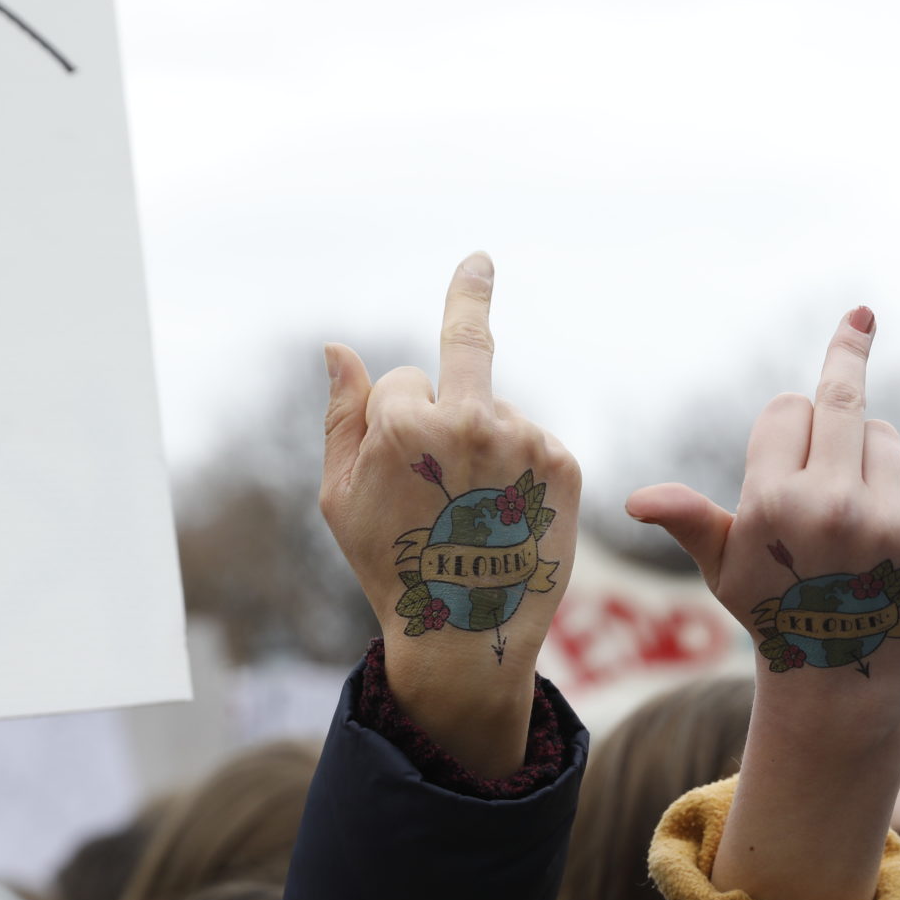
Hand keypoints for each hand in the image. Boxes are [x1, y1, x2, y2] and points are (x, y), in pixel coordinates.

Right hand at [320, 252, 579, 778]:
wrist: (468, 633)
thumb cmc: (393, 566)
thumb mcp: (341, 495)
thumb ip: (341, 415)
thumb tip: (336, 349)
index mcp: (408, 424)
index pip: (402, 380)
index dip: (393, 418)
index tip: (396, 454)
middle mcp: (473, 421)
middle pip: (466, 352)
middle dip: (469, 298)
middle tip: (482, 266)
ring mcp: (525, 441)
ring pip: (495, 410)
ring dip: (482, 440)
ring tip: (473, 511)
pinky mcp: (563, 464)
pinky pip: (530, 440)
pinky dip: (516, 466)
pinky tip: (503, 514)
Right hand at [627, 307, 899, 899]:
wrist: (849, 695)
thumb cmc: (775, 628)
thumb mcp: (726, 578)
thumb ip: (692, 526)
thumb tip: (633, 495)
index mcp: (771, 509)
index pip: (788, 410)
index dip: (789, 428)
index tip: (796, 440)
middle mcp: (832, 507)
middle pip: (839, 402)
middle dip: (839, 400)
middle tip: (856, 346)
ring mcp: (894, 521)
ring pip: (886, 431)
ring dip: (875, 457)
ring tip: (860, 521)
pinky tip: (896, 530)